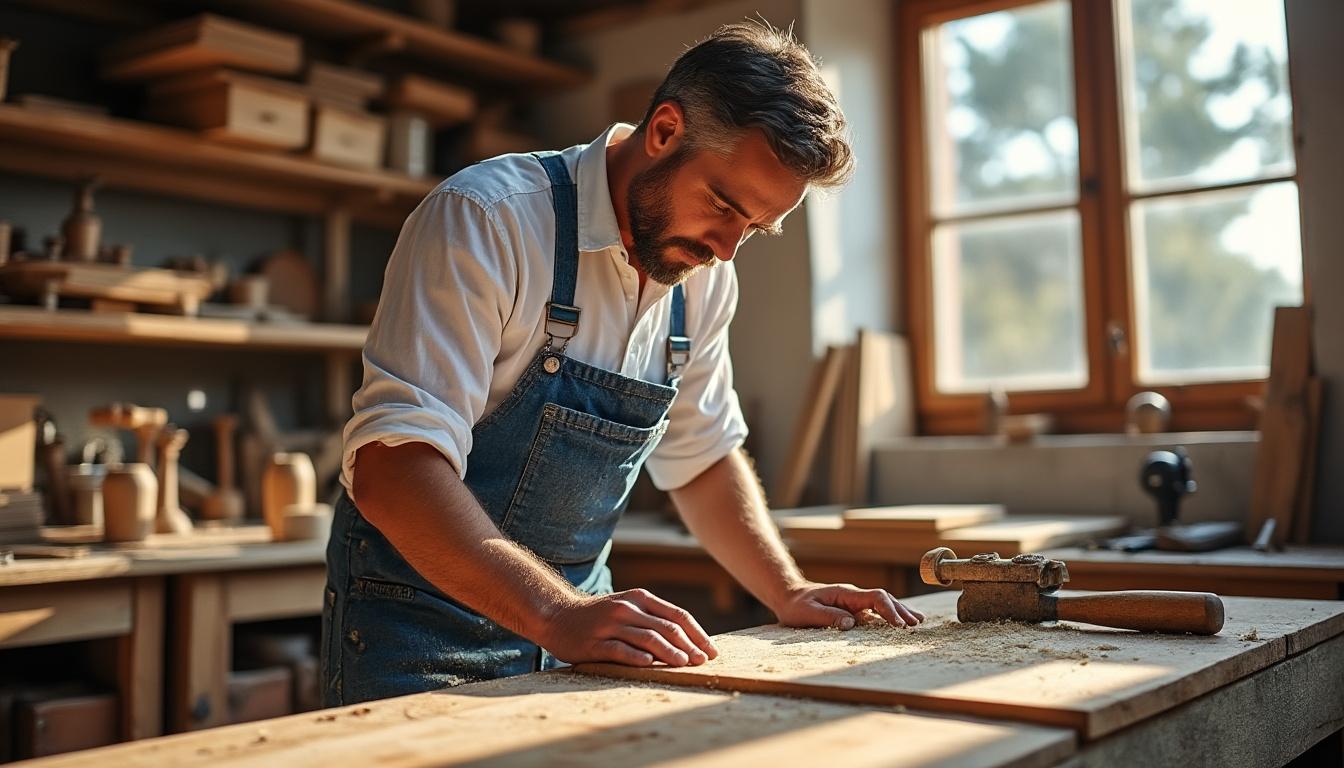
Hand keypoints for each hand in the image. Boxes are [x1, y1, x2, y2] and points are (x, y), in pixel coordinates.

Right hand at [538, 588, 718, 666]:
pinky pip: (620, 650)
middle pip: (667, 628)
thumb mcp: (628, 609)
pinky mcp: (595, 642)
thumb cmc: (599, 616)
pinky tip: (650, 664)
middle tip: (704, 663)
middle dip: (690, 646)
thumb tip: (688, 642)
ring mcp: (611, 625)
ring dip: (670, 652)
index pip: (678, 615)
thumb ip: (653, 620)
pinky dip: (637, 657)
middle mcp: (628, 609)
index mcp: (640, 599)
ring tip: (685, 665)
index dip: (698, 634)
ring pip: (648, 638)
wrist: (556, 615)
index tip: (712, 652)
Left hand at [771, 582, 925, 629]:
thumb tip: (851, 623)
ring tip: (917, 622)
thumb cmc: (796, 606)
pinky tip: (900, 623)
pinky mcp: (853, 611)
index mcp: (846, 593)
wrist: (789, 597)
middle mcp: (854, 596)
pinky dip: (889, 617)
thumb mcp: (807, 612)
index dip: (889, 610)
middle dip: (900, 611)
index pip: (875, 597)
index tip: (899, 624)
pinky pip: (875, 613)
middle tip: (915, 625)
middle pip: (884, 599)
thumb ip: (828, 617)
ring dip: (899, 612)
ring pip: (882, 605)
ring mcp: (854, 603)